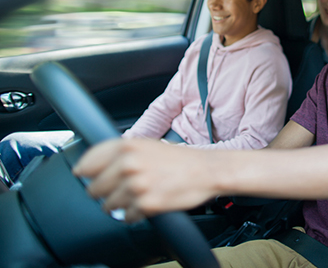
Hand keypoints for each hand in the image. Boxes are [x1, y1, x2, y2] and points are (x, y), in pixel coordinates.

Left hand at [73, 138, 215, 221]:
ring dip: (119, 205)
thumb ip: (121, 153)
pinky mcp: (145, 204)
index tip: (86, 177)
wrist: (206, 171)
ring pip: (108, 206)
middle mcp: (128, 164)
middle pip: (93, 188)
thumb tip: (94, 166)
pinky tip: (146, 204)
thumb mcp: (148, 145)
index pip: (88, 162)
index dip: (85, 172)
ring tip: (137, 197)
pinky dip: (133, 215)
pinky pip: (125, 217)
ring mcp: (136, 185)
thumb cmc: (180, 160)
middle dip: (104, 192)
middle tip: (120, 190)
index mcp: (127, 146)